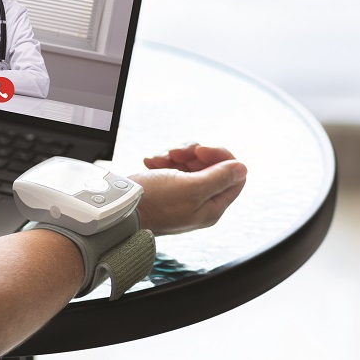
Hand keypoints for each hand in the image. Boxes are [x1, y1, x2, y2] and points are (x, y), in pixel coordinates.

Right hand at [130, 144, 246, 235]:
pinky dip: (162, 160)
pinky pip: (172, 166)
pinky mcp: (164, 188)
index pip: (234, 176)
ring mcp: (181, 194)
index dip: (219, 157)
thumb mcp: (190, 188)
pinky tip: (150, 163)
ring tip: (158, 159)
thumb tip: (242, 168)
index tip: (200, 151)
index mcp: (211, 207)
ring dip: (174, 154)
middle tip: (175, 153)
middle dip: (193, 154)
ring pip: (190, 163)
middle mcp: (200, 202)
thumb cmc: (152, 202)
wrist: (117, 208)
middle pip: (211, 166)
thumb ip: (219, 178)